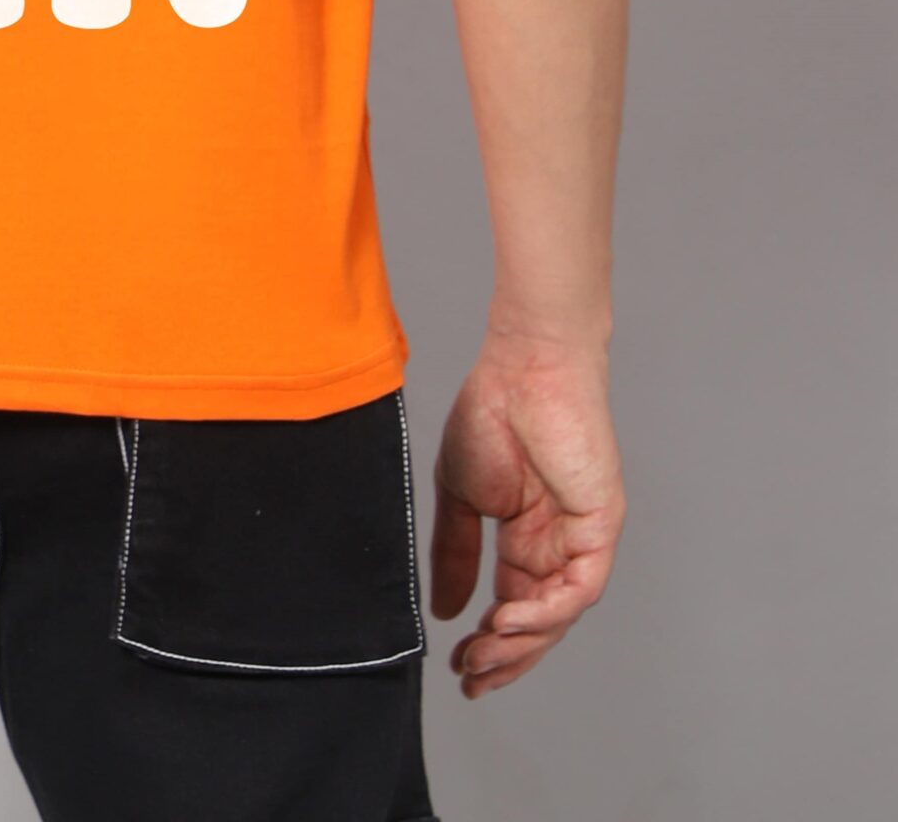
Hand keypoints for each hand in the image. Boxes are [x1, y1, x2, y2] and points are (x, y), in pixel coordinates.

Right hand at [429, 332, 624, 698]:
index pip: (514, 607)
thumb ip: (454, 553)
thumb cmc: (491, 413)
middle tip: (473, 679)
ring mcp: (583, 537)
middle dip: (507, 657)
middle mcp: (558, 545)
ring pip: (559, 612)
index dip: (491, 644)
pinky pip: (580, 585)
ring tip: (484, 653)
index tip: (460, 668)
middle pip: (539, 622)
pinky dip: (547, 610)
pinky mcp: (601, 525)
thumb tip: (443, 610)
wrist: (521, 368)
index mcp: (526, 538)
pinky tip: (508, 619)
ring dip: (523, 641)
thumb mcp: (460, 496)